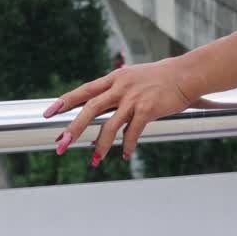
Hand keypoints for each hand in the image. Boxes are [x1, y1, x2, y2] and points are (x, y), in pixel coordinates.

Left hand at [43, 57, 194, 165]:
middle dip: (74, 129)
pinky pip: (132, 132)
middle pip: (90, 108)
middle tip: (61, 145)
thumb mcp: (134, 77)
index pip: (85, 90)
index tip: (49, 113)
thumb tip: (101, 104)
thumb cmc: (161, 77)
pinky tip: (126, 154)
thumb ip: (117, 89)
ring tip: (95, 161)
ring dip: (100, 146)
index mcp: (115, 78)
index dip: (66, 101)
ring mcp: (134, 98)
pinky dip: (127, 145)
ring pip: (109, 126)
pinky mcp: (147, 109)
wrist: (187, 74)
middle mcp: (121, 87)